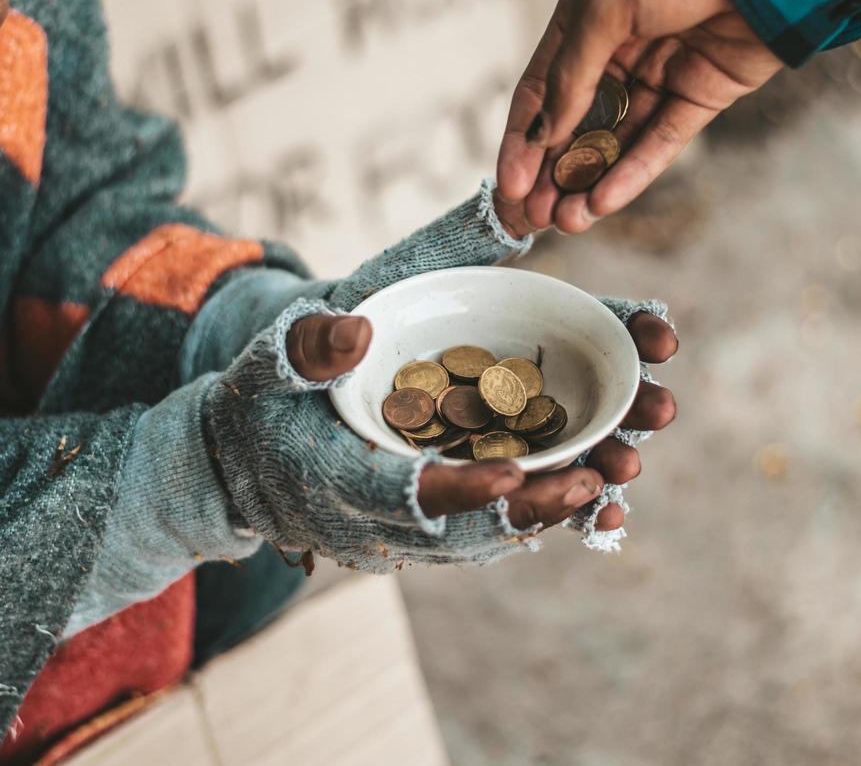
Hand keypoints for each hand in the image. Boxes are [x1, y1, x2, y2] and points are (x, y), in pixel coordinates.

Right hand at [287, 310, 677, 533]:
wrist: (241, 462)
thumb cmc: (257, 404)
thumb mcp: (265, 362)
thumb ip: (306, 348)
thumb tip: (355, 331)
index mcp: (338, 481)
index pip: (406, 494)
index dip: (462, 488)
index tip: (516, 471)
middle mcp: (381, 520)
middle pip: (469, 526)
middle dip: (538, 504)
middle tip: (600, 476)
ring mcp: (408, 529)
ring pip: (492, 529)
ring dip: (556, 506)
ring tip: (620, 471)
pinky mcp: (430, 520)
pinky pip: (492, 524)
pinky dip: (543, 507)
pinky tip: (596, 482)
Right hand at [494, 0, 783, 235]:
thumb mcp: (605, 5)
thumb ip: (572, 73)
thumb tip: (545, 133)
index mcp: (583, 20)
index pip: (540, 93)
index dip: (522, 142)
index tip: (510, 187)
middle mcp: (617, 51)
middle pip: (574, 126)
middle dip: (551, 175)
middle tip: (533, 219)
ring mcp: (660, 76)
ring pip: (615, 143)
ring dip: (588, 183)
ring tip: (568, 222)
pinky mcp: (700, 96)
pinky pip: (660, 143)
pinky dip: (633, 173)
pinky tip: (605, 201)